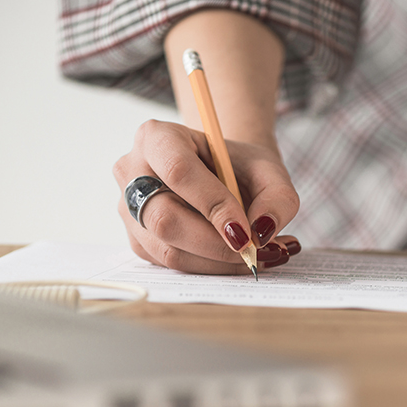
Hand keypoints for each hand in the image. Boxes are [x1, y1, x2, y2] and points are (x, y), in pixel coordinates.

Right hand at [113, 119, 300, 273]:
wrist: (225, 176)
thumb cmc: (242, 167)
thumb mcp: (269, 171)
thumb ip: (277, 197)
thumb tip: (263, 232)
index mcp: (157, 137)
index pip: (179, 171)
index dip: (213, 205)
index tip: (247, 231)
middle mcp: (132, 171)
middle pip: (165, 218)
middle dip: (216, 244)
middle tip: (258, 251)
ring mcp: (129, 209)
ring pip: (168, 249)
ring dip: (219, 262)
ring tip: (262, 256)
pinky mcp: (139, 240)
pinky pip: (171, 265)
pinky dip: (212, 268)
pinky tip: (241, 258)